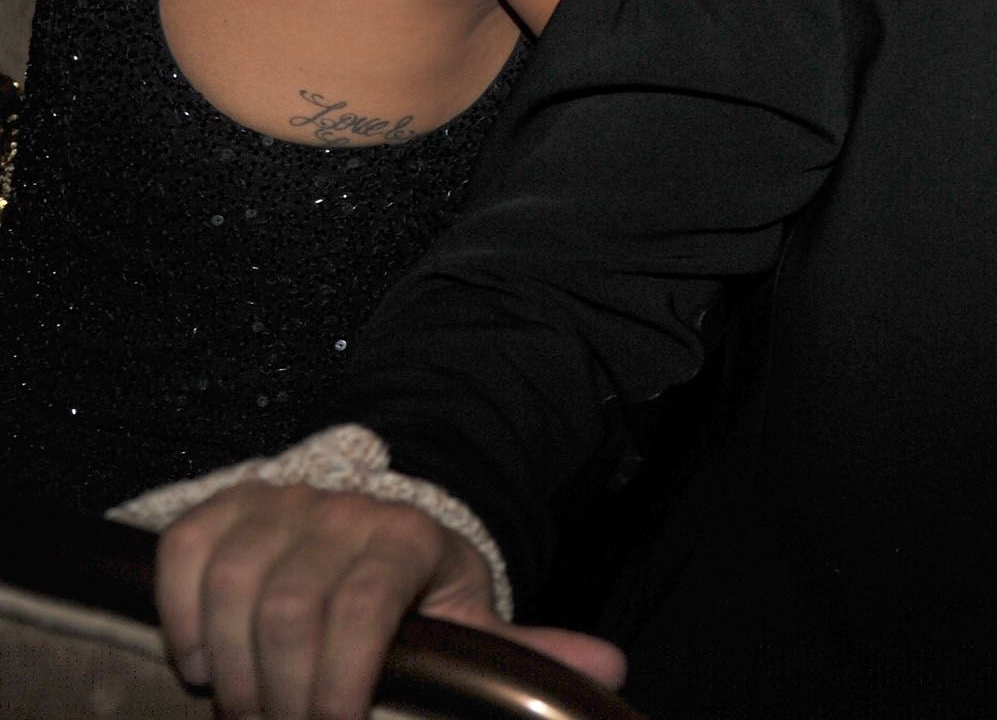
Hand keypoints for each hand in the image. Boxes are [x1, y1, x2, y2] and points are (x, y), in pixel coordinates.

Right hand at [154, 485, 625, 719]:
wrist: (372, 527)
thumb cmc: (418, 593)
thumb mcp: (469, 619)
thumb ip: (522, 652)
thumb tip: (610, 671)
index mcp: (411, 539)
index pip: (364, 607)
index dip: (339, 680)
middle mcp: (343, 511)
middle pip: (290, 609)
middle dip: (278, 694)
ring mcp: (279, 503)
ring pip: (232, 585)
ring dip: (228, 664)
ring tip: (243, 707)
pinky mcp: (224, 505)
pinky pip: (184, 553)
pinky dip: (179, 612)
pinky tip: (201, 658)